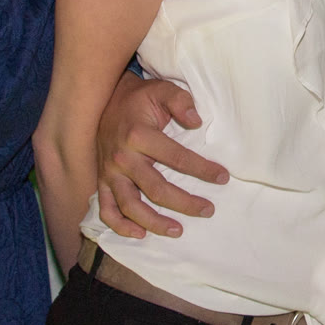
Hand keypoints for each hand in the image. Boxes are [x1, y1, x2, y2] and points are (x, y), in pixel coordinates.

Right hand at [94, 73, 227, 238]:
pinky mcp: (101, 182)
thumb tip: (196, 121)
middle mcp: (122, 158)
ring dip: (154, 222)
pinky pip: (107, 210)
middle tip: (208, 210)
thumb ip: (181, 101)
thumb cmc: (139, 99)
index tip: (222, 177)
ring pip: (131, 206)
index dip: (202, 169)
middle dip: (185, 203)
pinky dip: (120, 226)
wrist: (103, 100)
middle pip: (156, 189)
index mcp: (138, 135)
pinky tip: (140, 234)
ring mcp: (109, 173)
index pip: (177, 157)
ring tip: (177, 230)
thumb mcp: (161, 90)